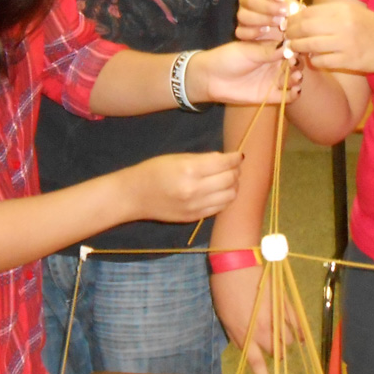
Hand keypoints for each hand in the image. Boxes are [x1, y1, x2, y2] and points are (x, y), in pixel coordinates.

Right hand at [122, 151, 242, 222]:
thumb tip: (226, 159)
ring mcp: (196, 207)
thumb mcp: (177, 158)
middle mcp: (195, 190)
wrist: (134, 196)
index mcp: (190, 170)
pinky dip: (225, 198)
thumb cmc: (154, 171)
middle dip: (236, 171)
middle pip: (230, 180)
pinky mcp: (195, 218)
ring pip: (230, 196)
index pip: (224, 163)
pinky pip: (220, 208)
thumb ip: (203, 159)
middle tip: (233, 166)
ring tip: (228, 179)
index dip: (235, 158)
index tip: (238, 155)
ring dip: (233, 186)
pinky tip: (220, 191)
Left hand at [187, 41, 300, 106]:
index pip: (290, 47)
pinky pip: (288, 96)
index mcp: (271, 48)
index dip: (296, 48)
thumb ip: (269, 51)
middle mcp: (276, 63)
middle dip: (299, 64)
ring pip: (294, 79)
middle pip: (295, 64)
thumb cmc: (228, 58)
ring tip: (294, 77)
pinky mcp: (271, 95)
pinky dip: (294, 94)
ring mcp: (274, 79)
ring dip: (297, 78)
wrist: (211, 78)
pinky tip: (294, 90)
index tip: (297, 48)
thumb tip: (289, 45)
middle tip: (295, 64)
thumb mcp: (249, 51)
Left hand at [210, 265, 297, 373]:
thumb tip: (247, 345)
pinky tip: (301, 337)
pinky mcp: (285, 304)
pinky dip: (299, 332)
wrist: (237, 262)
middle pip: (277, 352)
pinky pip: (297, 324)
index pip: (257, 362)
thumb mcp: (224, 316)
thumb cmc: (224, 288)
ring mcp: (277, 317)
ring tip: (282, 336)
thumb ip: (237, 334)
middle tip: (271, 346)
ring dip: (286, 342)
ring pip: (289, 341)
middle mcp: (263, 329)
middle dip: (275, 353)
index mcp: (244, 333)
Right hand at [236, 0, 297, 42]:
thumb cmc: (287, 15)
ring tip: (279, 23)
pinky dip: (253, 32)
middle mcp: (246, 0)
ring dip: (262, 19)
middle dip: (268, 7)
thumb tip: (291, 7)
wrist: (285, 33)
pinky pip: (241, 31)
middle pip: (249, 0)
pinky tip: (266, 31)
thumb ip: (291, 6)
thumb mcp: (292, 8)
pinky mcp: (241, 31)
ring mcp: (242, 16)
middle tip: (284, 12)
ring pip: (243, 16)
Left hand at [286, 1, 373, 74]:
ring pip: (310, 45)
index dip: (293, 19)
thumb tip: (299, 15)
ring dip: (297, 47)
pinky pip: (321, 60)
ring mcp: (347, 43)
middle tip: (286, 37)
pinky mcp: (349, 61)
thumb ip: (329, 14)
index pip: (308, 12)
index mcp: (343, 9)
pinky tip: (313, 58)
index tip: (287, 24)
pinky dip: (313, 60)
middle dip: (291, 33)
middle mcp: (344, 24)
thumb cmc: (371, 28)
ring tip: (294, 48)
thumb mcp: (352, 13)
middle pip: (305, 27)